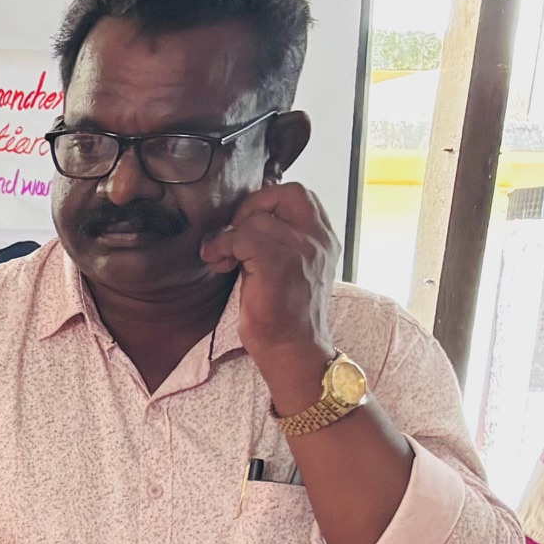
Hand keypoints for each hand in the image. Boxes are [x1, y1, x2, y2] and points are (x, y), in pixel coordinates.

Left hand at [199, 182, 336, 402]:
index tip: (247, 226)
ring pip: (257, 218)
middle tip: (234, 236)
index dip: (267, 202)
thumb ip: (279, 243)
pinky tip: (220, 265)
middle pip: (285, 192)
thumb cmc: (285, 317)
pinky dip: (224, 247)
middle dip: (252, 207)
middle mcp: (318, 239)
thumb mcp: (290, 270)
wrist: (293, 351)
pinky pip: (243, 236)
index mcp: (323, 239)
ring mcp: (302, 249)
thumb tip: (244, 221)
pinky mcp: (279, 263)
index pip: (298, 195)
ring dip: (230, 236)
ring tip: (224, 260)